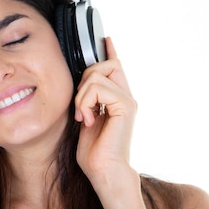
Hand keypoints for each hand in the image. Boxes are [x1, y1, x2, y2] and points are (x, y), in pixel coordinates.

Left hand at [74, 37, 136, 185]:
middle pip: (103, 65)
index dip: (110, 51)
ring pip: (96, 75)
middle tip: (80, 108)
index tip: (106, 38)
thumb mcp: (86, 119)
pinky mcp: (125, 106)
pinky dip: (85, 103)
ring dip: (81, 97)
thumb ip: (87, 100)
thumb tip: (81, 85)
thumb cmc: (94, 152)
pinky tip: (88, 120)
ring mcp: (128, 100)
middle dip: (83, 82)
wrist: (103, 171)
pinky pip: (97, 88)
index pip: (116, 67)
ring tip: (83, 117)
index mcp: (117, 99)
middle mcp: (126, 96)